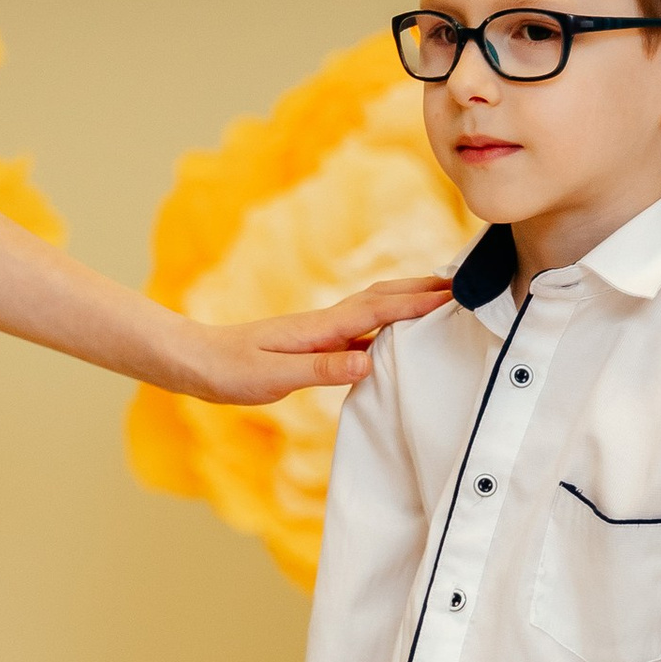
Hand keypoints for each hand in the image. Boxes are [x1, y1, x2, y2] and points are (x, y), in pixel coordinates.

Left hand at [179, 274, 451, 406]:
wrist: (196, 363)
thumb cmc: (230, 371)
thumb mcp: (273, 376)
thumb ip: (320, 368)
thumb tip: (368, 359)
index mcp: (320, 329)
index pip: (378, 311)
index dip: (417, 303)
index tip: (455, 294)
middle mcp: (325, 325)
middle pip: (382, 299)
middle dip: (421, 290)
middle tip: (463, 285)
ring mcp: (320, 333)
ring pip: (374, 311)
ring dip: (408, 302)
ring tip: (442, 300)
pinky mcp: (314, 345)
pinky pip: (361, 330)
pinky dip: (387, 325)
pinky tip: (396, 336)